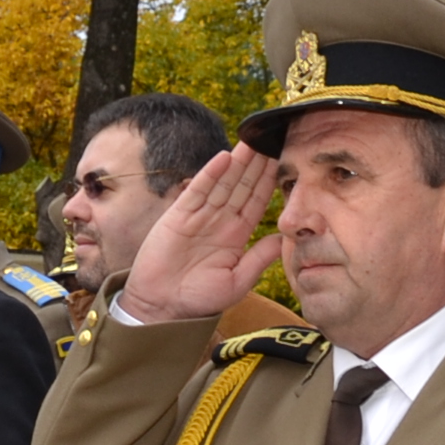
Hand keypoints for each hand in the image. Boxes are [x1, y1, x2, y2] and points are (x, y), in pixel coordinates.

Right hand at [120, 144, 284, 323]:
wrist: (161, 307)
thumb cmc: (199, 299)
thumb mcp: (237, 282)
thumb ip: (259, 258)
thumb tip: (283, 237)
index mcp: (237, 235)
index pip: (257, 201)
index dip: (269, 181)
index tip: (283, 160)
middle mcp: (220, 221)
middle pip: (242, 185)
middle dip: (256, 163)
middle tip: (270, 138)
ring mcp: (199, 216)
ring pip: (223, 183)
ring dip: (237, 162)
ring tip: (251, 140)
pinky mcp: (179, 216)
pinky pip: (197, 191)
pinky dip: (210, 174)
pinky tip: (223, 159)